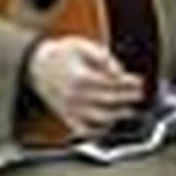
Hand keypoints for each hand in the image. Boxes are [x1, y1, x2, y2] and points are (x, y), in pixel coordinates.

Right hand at [26, 36, 143, 137]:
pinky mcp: (66, 116)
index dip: (128, 82)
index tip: (138, 81)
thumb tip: (118, 70)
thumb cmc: (59, 54)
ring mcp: (70, 108)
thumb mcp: (80, 44)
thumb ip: (102, 55)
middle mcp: (74, 95)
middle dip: (127, 98)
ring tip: (130, 111)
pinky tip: (109, 125)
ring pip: (99, 117)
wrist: (35, 66)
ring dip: (118, 115)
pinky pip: (83, 130)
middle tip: (140, 95)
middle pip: (108, 100)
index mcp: (79, 77)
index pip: (110, 82)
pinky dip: (97, 131)